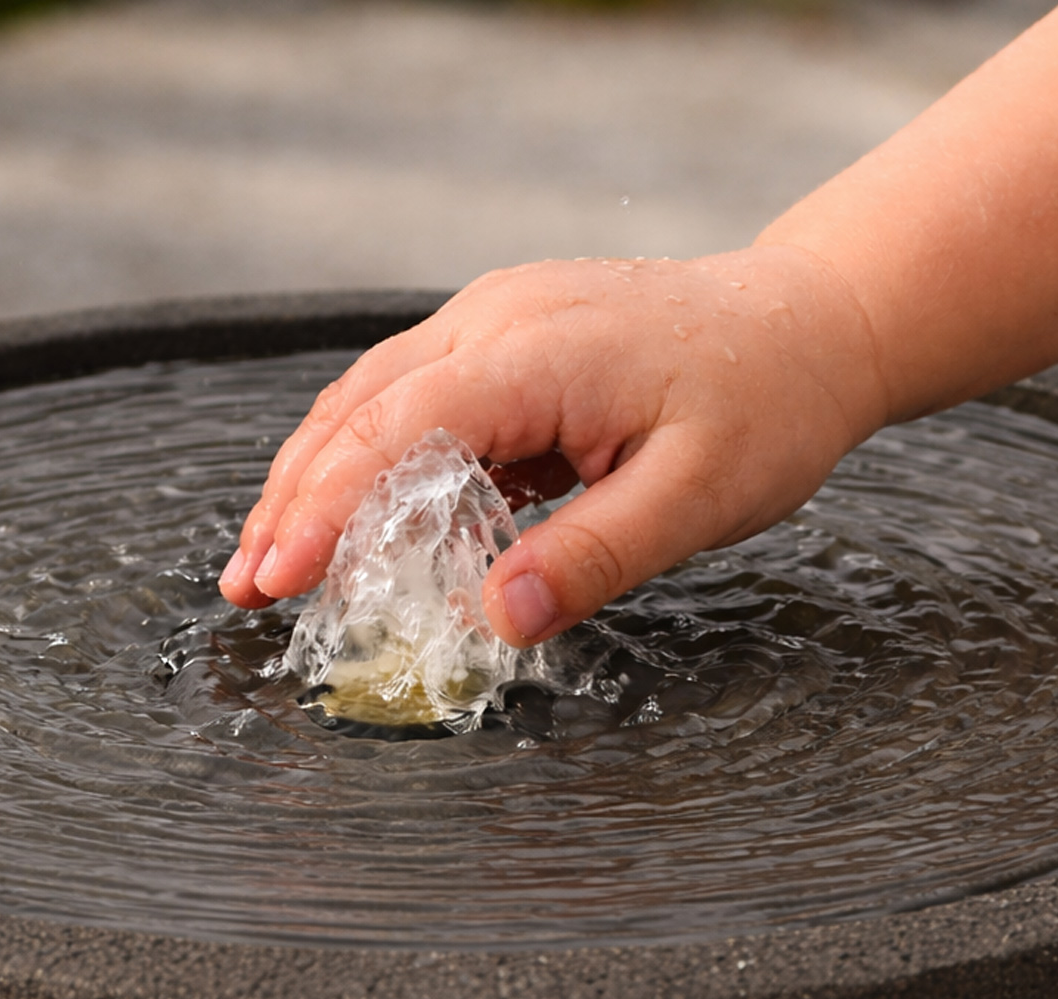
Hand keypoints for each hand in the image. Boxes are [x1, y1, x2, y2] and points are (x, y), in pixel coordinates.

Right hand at [220, 247, 889, 645]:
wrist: (809, 324)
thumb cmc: (767, 404)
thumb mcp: (700, 497)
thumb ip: (597, 555)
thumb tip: (498, 619)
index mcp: (540, 351)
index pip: (400, 426)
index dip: (328, 506)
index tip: (276, 578)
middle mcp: (499, 320)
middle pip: (359, 407)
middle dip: (293, 500)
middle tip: (248, 588)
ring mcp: (496, 321)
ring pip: (372, 396)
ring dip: (317, 477)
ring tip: (274, 558)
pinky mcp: (506, 341)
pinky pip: (414, 397)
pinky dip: (370, 458)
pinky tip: (354, 516)